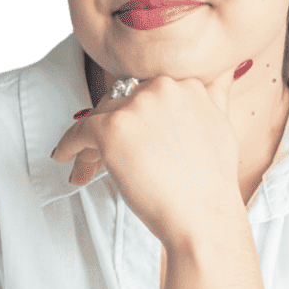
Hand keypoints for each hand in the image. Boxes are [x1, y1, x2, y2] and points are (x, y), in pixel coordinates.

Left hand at [50, 64, 248, 248]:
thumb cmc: (211, 183)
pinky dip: (68, 145)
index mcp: (186, 83)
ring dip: (93, 142)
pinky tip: (64, 157)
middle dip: (115, 129)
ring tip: (91, 167)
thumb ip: (215, 94)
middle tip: (107, 158)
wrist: (204, 217)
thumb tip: (224, 70)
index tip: (133, 139)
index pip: (145, 92)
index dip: (136, 117)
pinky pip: (79, 131)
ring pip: (100, 116)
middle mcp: (162, 87)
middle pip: (121, 102)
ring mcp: (136, 106)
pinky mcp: (112, 129)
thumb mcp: (223, 125)